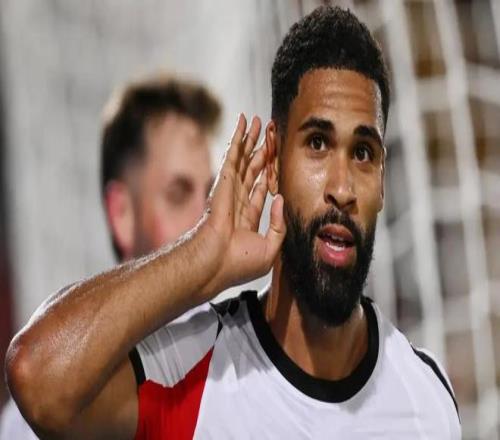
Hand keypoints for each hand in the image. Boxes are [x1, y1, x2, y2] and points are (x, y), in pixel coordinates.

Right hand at [201, 114, 285, 292]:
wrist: (216, 263)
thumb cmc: (239, 263)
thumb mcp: (270, 249)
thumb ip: (279, 224)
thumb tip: (280, 198)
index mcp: (248, 218)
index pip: (261, 190)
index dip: (268, 175)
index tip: (273, 162)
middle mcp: (238, 201)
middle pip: (253, 170)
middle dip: (261, 152)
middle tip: (268, 135)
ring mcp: (230, 189)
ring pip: (244, 158)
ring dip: (251, 140)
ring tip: (259, 122)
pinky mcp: (225, 180)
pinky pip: (234, 154)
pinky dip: (239, 137)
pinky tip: (244, 123)